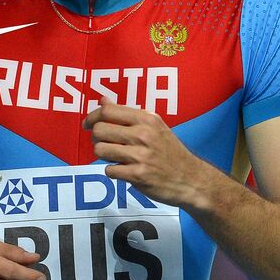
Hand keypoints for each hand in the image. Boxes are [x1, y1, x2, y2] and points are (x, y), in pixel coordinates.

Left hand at [83, 99, 212, 208]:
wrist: (191, 179)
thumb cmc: (170, 152)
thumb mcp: (154, 126)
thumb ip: (127, 114)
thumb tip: (103, 101)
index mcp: (147, 119)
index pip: (107, 111)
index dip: (92, 117)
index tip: (87, 124)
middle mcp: (143, 134)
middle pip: (99, 130)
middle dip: (97, 139)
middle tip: (105, 144)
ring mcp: (140, 155)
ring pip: (100, 150)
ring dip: (104, 155)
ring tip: (116, 158)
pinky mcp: (137, 175)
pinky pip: (109, 170)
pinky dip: (113, 171)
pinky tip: (124, 171)